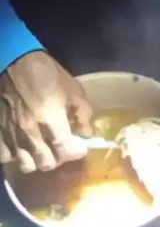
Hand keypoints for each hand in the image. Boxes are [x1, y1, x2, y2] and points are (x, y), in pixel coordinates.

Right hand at [0, 52, 92, 173]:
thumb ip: (83, 113)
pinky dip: (17, 156)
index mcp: (50, 117)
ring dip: (39, 160)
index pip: (67, 151)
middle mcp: (30, 130)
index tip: (81, 146)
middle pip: (47, 163)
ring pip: (27, 165)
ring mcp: (11, 134)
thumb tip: (86, 134)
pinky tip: (24, 146)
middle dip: (60, 157)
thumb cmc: (45, 72)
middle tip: (64, 146)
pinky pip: (7, 157)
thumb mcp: (73, 88)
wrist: (13, 61)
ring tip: (44, 149)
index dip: (78, 152)